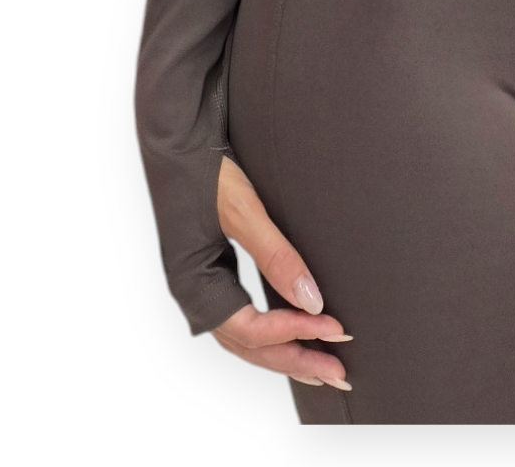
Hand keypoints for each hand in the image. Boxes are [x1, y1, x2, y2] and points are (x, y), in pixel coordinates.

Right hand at [211, 154, 352, 389]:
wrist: (174, 140)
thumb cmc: (204, 170)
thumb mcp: (245, 210)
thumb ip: (277, 256)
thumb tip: (313, 301)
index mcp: (194, 284)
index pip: (251, 329)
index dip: (295, 332)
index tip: (335, 327)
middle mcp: (194, 294)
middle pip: (248, 345)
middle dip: (295, 359)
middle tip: (340, 373)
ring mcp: (200, 285)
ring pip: (244, 337)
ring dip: (284, 352)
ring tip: (322, 367)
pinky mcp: (209, 272)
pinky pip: (241, 316)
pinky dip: (269, 332)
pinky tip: (292, 336)